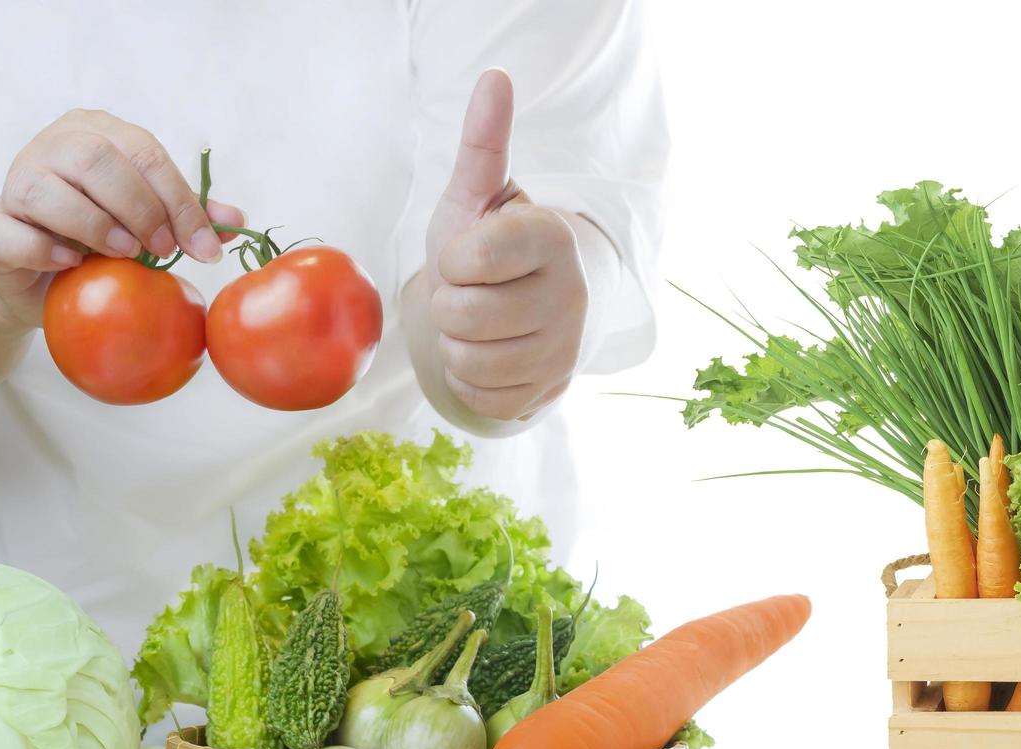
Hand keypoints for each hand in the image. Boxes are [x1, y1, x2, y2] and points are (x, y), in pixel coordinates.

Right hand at [0, 109, 242, 323]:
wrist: (41, 278)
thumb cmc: (102, 238)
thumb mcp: (149, 223)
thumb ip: (186, 215)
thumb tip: (236, 221)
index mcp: (95, 132)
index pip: (145, 154)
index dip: (180, 201)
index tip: (204, 247)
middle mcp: (50, 148)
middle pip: (95, 158)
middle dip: (139, 207)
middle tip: (163, 248)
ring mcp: (13, 184)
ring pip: (46, 188)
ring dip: (94, 224)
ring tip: (124, 253)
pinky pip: (11, 233)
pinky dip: (45, 249)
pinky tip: (73, 264)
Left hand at [421, 69, 586, 420]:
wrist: (527, 309)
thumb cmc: (490, 247)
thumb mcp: (477, 197)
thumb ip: (483, 143)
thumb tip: (495, 78)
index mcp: (553, 239)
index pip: (470, 259)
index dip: (452, 260)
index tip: (472, 254)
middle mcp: (571, 296)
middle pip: (462, 316)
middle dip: (449, 305)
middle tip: (472, 292)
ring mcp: (566, 350)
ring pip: (469, 362)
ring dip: (456, 345)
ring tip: (479, 324)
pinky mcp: (551, 394)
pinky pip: (481, 398)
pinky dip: (470, 381)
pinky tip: (489, 356)